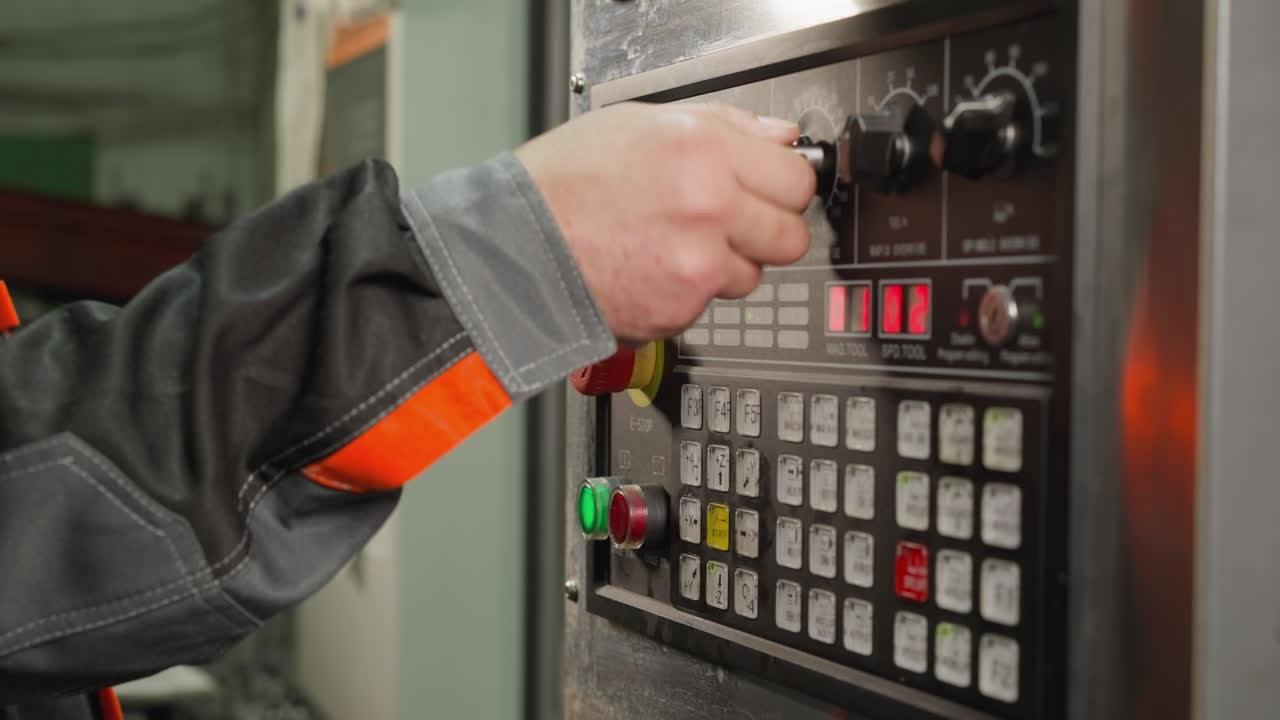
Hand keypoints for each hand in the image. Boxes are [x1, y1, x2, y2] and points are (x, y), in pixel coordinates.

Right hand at [516, 102, 814, 344]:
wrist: (514, 250)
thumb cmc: (561, 184)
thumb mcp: (637, 123)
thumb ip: (722, 125)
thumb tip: (779, 136)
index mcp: (703, 149)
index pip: (796, 178)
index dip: (782, 185)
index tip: (771, 190)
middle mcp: (709, 205)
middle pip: (791, 235)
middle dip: (767, 231)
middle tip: (732, 224)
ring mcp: (698, 264)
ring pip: (754, 274)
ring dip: (728, 265)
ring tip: (676, 246)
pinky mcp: (682, 309)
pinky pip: (711, 303)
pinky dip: (689, 292)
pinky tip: (652, 270)